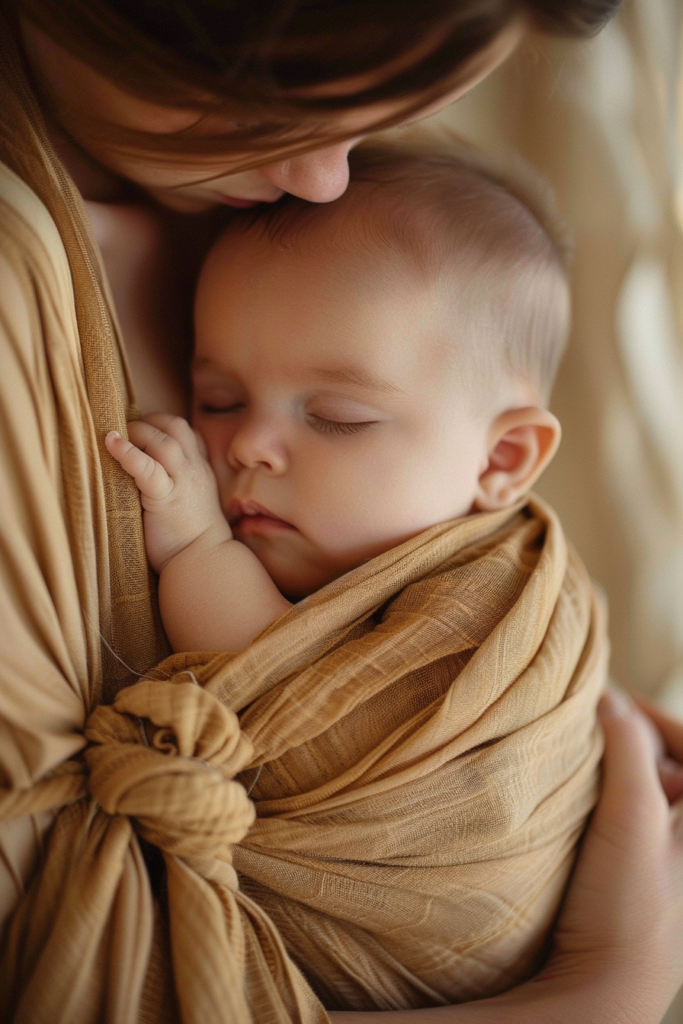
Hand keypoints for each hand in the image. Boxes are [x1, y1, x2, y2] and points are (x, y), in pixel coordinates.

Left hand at [105, 412, 229, 572]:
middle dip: (149, 421)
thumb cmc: (189, 539)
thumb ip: (172, 484)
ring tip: (115, 437)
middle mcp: (195, 470)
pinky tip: (111, 443)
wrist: (203, 563)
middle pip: (176, 426)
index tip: (145, 431)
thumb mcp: (187, 502)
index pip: (188, 433)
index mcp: (200, 471)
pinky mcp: (166, 498)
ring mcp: (183, 482)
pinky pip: (148, 468)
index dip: (164, 425)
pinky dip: (127, 452)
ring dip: (137, 432)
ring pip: (164, 440)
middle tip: (126, 431)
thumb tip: (138, 473)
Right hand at [531, 690, 682, 1021]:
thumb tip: (611, 699)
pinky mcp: (651, 880)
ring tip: (583, 772)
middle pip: (672, 767)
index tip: (614, 704)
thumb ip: (627, 750)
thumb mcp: (631, 818)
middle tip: (591, 738)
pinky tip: (583, 810)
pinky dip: (612, 806)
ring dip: (620, 776)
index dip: (657, 720)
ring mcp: (675, 863)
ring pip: (650, 794)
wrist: (600, 992)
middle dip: (633, 746)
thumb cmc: (628, 912)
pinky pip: (636, 823)